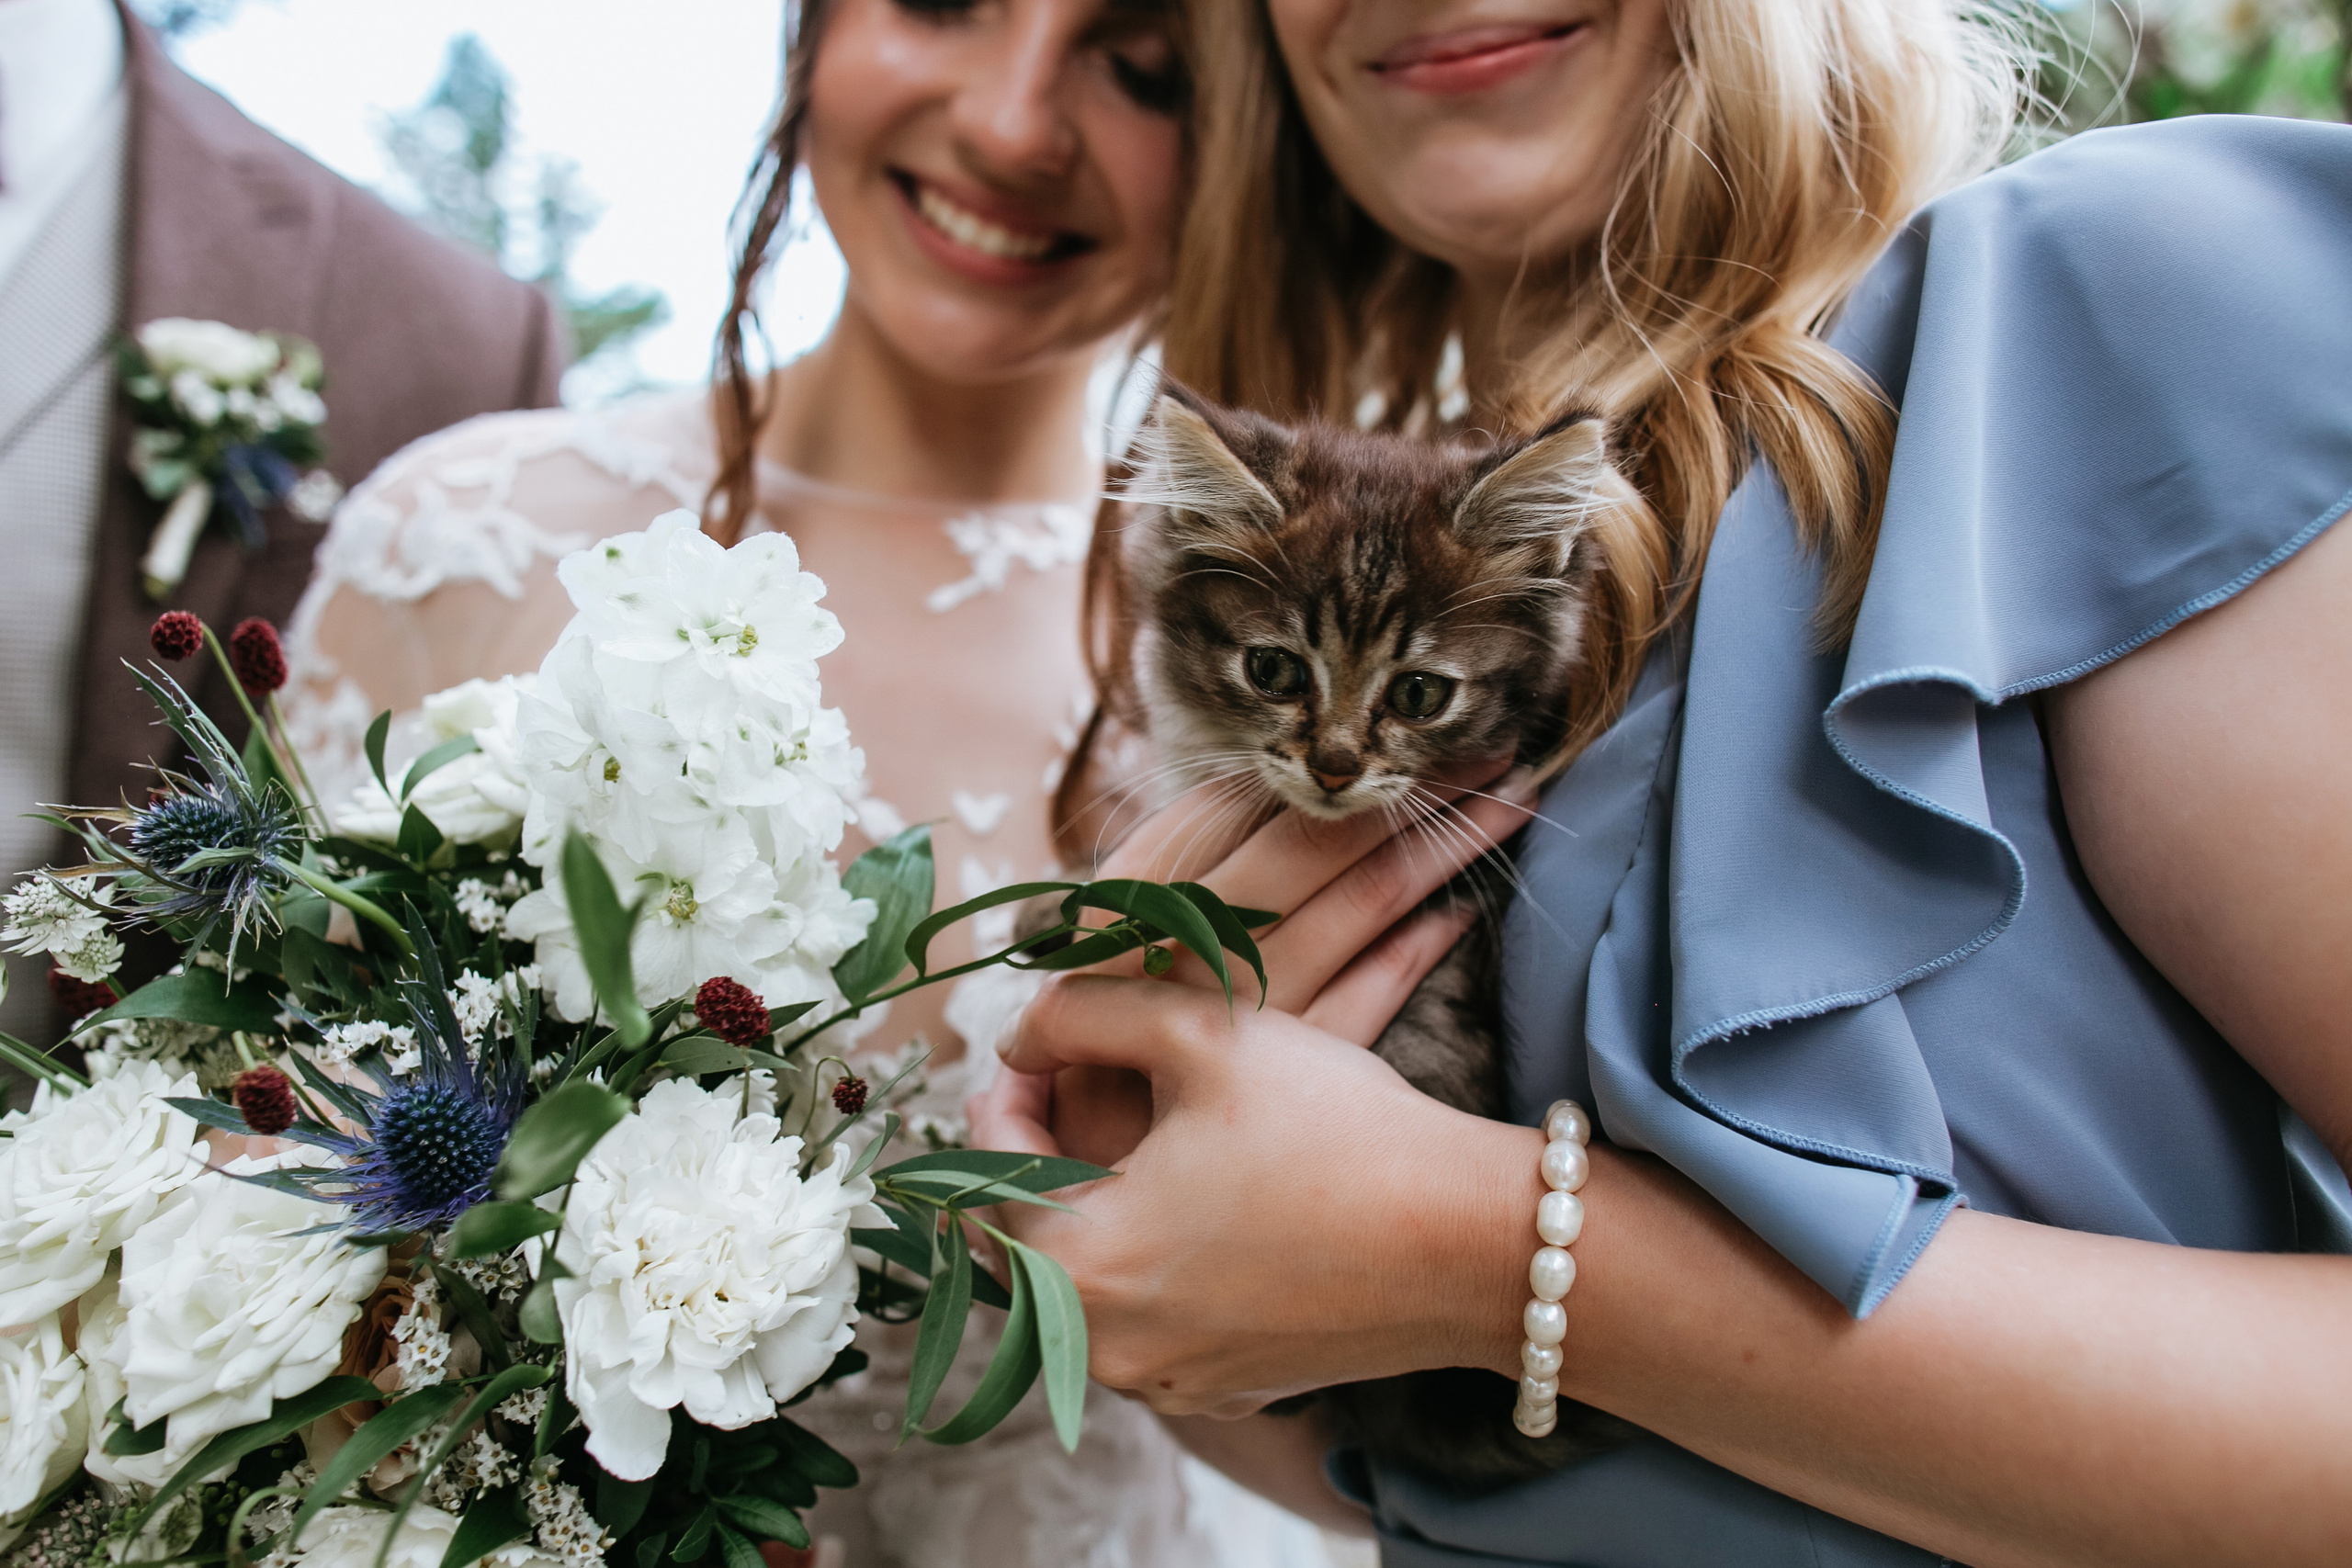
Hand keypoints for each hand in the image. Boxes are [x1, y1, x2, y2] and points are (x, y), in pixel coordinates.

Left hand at [968, 767, 1542, 1413]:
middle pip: (1025, 1232)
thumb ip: (1083, 1013)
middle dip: (1041, 1148)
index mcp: (1075, 1266)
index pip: (988, 1163)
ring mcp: (1167, 1381)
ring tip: (1139, 1128)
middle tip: (1072, 1077)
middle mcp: (1103, 1348)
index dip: (1009, 1082)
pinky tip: (1200, 1197)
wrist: (1472, 1240)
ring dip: (1095, 1203)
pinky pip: (1151, 1317)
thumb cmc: (1335, 1128)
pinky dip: (1153, 1258)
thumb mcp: (1198, 1031)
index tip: (1042, 1035)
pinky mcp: (1225, 1389)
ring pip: (1087, 1279)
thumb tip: (1024, 1032)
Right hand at [1035, 764, 1533, 1168]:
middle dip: (1404, 795)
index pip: (1227, 808)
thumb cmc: (1089, 1068)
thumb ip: (1167, 889)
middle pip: (1309, 850)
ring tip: (1513, 805)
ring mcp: (1231, 1021)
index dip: (1312, 762)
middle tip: (1495, 752)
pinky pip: (1362, 1004)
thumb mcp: (1104, 968)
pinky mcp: (1274, 1083)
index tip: (1395, 733)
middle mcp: (1177, 955)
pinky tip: (1459, 918)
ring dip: (1437, 854)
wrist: (1072, 1201)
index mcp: (1124, 911)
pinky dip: (1412, 956)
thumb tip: (1258, 797)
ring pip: (1350, 913)